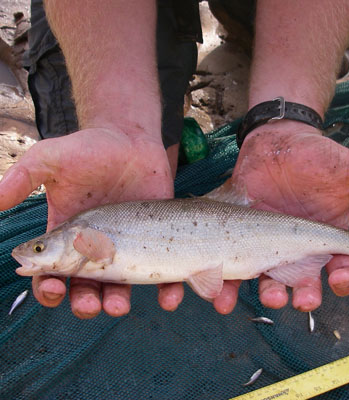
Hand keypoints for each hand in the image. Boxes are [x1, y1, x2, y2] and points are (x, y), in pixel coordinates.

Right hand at [0, 127, 173, 317]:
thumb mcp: (50, 159)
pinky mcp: (155, 242)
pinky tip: (168, 298)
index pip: (52, 272)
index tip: (55, 288)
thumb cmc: (89, 149)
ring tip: (119, 306)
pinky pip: (160, 273)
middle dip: (84, 301)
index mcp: (67, 236)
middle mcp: (95, 247)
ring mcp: (127, 247)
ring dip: (116, 303)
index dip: (49, 287)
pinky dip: (166, 291)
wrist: (132, 140)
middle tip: (91, 303)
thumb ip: (22, 179)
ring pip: (119, 287)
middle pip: (85, 287)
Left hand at [211, 120, 348, 312]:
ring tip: (268, 298)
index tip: (339, 280)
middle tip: (299, 299)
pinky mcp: (240, 238)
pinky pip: (234, 266)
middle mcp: (298, 247)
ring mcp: (267, 244)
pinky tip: (223, 292)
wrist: (275, 141)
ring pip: (269, 280)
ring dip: (269, 296)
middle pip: (304, 282)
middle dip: (304, 295)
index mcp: (326, 236)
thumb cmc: (315, 155)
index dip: (343, 279)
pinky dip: (228, 284)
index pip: (341, 268)